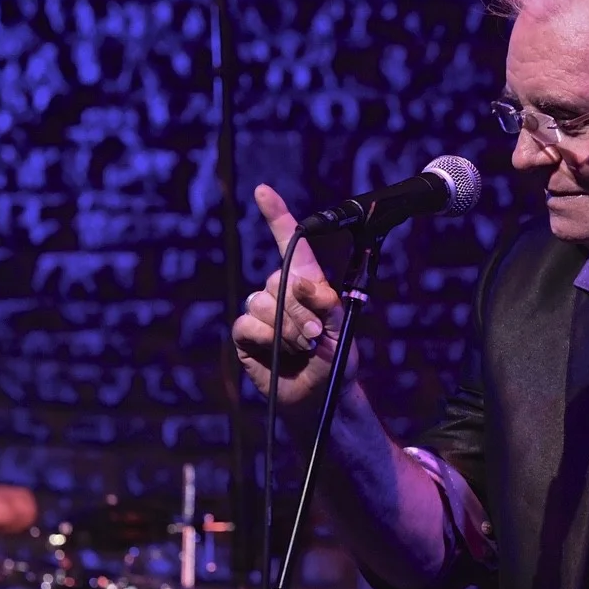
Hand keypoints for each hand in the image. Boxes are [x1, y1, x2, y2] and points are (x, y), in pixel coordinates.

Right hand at [232, 184, 349, 414]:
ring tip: (303, 346)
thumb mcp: (342, 328)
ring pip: (261, 303)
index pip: (290, 243)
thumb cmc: (336, 360)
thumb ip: (326, 303)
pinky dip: (266, 337)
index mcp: (307, 282)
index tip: (262, 192)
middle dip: (298, 308)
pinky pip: (247, 324)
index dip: (276, 216)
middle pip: (278, 280)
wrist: (321, 396)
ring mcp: (261, 312)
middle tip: (316, 333)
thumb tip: (300, 283)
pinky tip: (279, 351)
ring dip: (285, 326)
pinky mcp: (246, 335)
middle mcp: (280, 292)